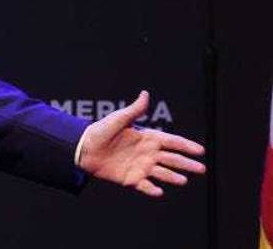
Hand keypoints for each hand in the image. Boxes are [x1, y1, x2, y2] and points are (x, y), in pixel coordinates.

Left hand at [77, 90, 205, 196]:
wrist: (84, 148)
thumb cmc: (101, 131)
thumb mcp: (118, 119)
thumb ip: (134, 110)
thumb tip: (145, 93)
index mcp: (147, 138)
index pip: (171, 141)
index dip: (186, 146)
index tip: (200, 150)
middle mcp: (148, 154)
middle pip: (172, 159)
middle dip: (187, 164)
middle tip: (201, 169)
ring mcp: (141, 167)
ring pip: (162, 173)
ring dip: (172, 177)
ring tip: (183, 180)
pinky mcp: (131, 179)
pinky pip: (145, 185)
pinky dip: (152, 189)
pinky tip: (159, 191)